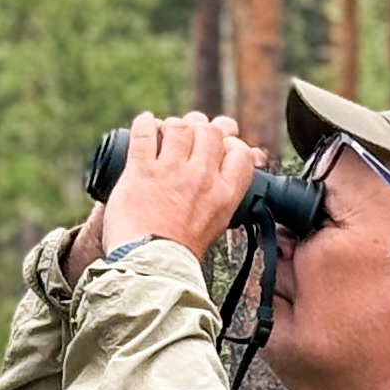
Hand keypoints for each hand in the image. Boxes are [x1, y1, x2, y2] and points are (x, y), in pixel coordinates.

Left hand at [100, 111, 261, 254]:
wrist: (150, 267)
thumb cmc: (181, 249)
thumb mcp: (218, 221)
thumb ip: (228, 191)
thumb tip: (248, 161)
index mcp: (225, 193)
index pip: (240, 152)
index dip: (230, 143)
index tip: (222, 144)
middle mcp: (202, 177)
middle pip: (209, 132)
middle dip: (201, 127)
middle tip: (192, 131)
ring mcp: (171, 171)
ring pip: (179, 127)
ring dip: (173, 124)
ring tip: (166, 131)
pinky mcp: (141, 170)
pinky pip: (145, 132)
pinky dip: (145, 122)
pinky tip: (146, 122)